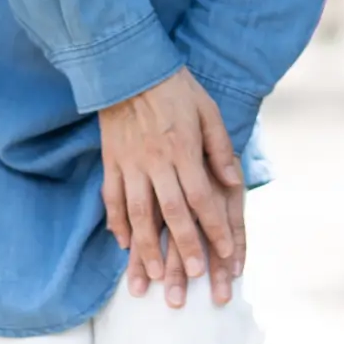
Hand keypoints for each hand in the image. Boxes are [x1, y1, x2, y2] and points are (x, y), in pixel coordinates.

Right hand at [98, 67, 245, 307]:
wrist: (128, 67)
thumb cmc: (175, 88)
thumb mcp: (208, 111)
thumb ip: (219, 148)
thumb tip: (233, 181)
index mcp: (183, 150)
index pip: (202, 198)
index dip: (215, 228)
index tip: (227, 253)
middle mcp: (156, 161)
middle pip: (172, 212)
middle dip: (185, 246)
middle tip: (195, 276)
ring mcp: (130, 163)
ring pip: (138, 213)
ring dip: (147, 246)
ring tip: (155, 274)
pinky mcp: (111, 162)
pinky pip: (111, 198)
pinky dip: (117, 223)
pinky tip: (123, 243)